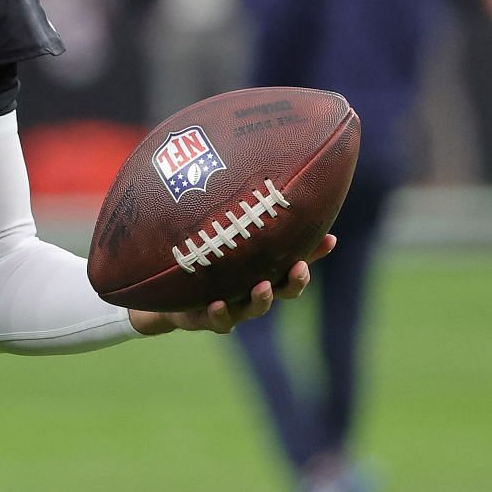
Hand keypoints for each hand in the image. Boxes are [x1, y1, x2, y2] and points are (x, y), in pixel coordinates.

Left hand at [129, 234, 335, 336]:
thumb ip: (235, 215)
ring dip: (261, 299)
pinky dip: (220, 315)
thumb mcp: (216, 235)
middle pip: (284, 289)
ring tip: (263, 287)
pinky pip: (216, 321)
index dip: (314, 252)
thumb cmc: (198, 259)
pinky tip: (218, 303)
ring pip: (253, 309)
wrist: (161, 295)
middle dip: (295, 281)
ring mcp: (231, 306)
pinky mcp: (205, 319)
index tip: (330, 238)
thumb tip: (250, 171)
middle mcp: (250, 289)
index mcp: (260, 269)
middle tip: (300, 268)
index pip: (294, 261)